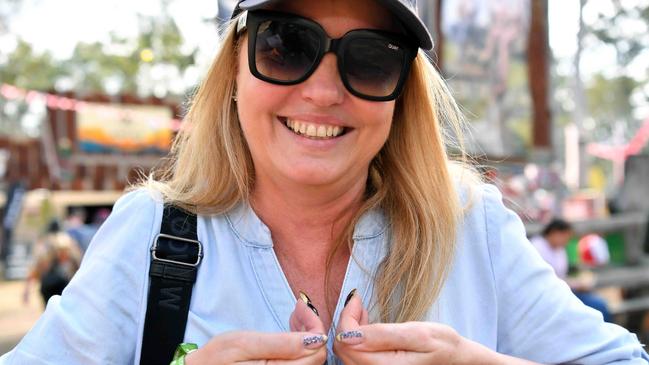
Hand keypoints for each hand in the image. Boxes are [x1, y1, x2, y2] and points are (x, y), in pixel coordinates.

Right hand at [186, 300, 326, 364]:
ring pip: (311, 359)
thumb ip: (281, 344)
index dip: (314, 325)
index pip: (316, 351)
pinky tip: (289, 334)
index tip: (300, 305)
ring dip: (306, 336)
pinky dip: (299, 345)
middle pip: (317, 356)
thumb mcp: (244, 343)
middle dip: (312, 328)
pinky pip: (300, 363)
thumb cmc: (216, 358)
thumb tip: (315, 339)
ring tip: (292, 319)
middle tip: (297, 309)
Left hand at [333, 293, 504, 364]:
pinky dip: (356, 338)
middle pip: (342, 349)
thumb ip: (382, 335)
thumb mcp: (417, 333)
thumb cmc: (442, 344)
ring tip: (364, 312)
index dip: (346, 318)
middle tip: (360, 302)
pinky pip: (355, 355)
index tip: (357, 299)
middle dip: (347, 322)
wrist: (457, 360)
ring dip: (351, 329)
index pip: (346, 342)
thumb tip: (347, 335)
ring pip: (346, 352)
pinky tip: (367, 326)